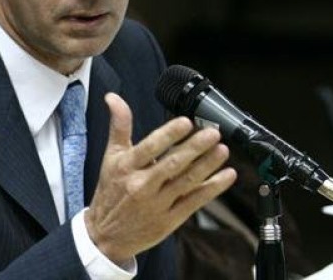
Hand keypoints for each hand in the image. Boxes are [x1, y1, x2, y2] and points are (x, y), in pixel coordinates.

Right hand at [84, 92, 236, 263]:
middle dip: (195, 148)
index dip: (169, 135)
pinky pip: (194, 201)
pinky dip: (212, 188)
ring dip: (207, 165)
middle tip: (213, 133)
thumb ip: (119, 126)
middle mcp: (142, 185)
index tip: (186, 122)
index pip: (150, 147)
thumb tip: (113, 98)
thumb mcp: (110, 157)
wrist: (106, 235)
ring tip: (222, 150)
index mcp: (127, 167)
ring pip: (186, 182)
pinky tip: (226, 176)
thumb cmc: (111, 191)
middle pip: (172, 164)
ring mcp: (157, 204)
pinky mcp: (170, 220)